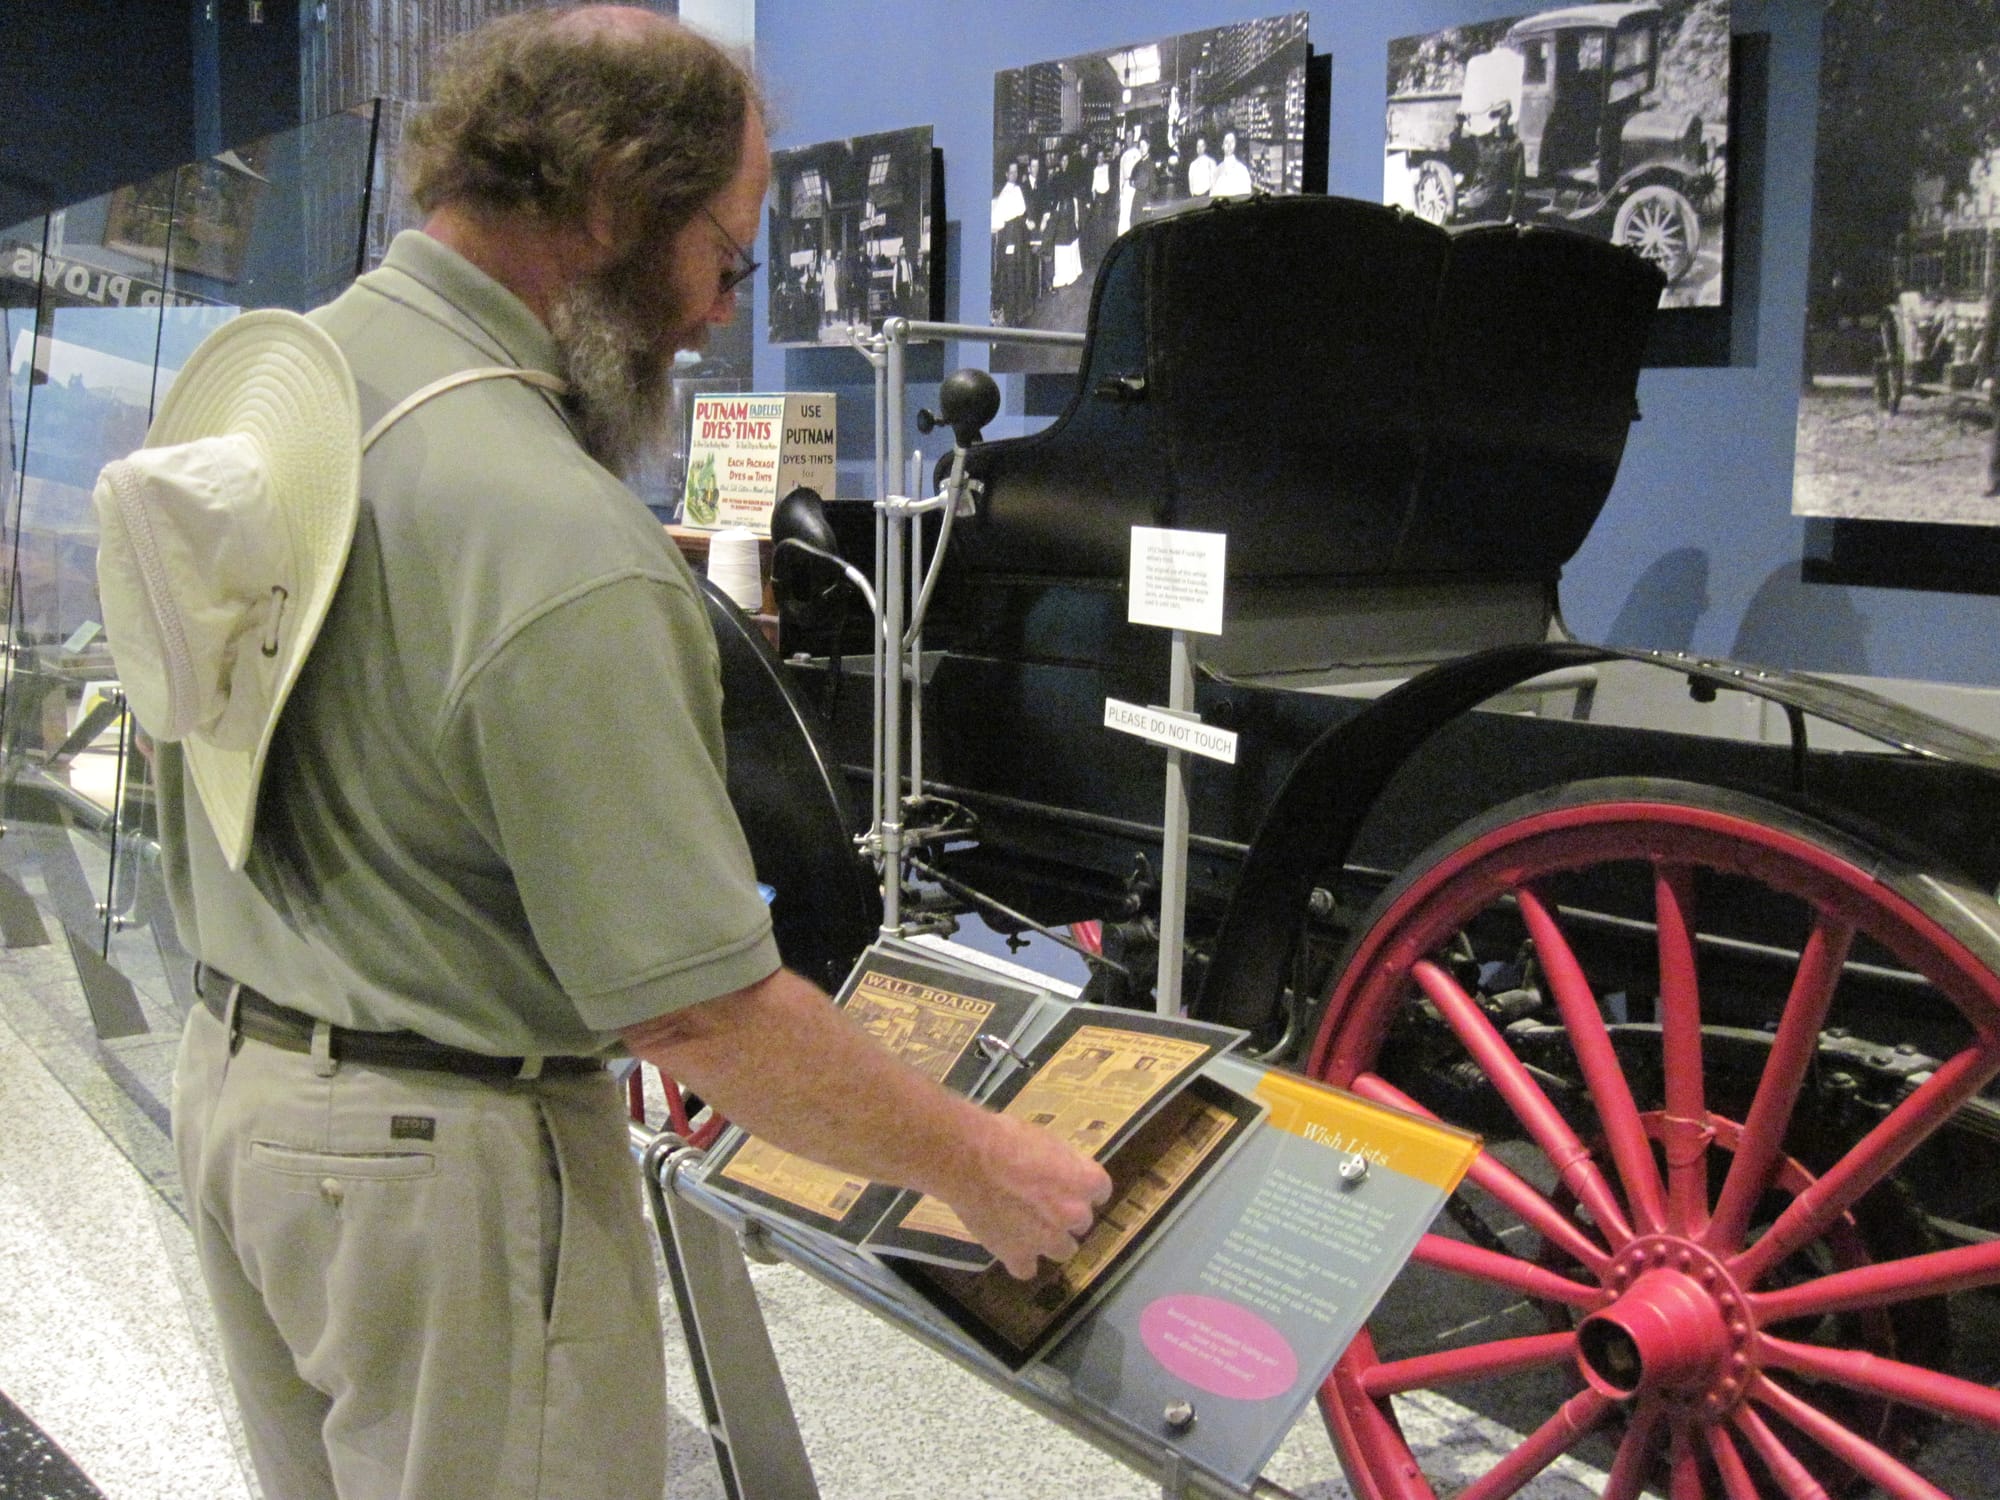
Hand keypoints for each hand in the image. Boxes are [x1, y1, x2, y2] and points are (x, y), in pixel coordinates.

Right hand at [943, 1111, 1112, 1278]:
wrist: (967, 1159)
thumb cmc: (1006, 1138)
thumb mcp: (1047, 1139)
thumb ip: (1065, 1164)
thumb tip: (1066, 1172)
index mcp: (1086, 1181)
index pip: (1100, 1191)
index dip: (1082, 1187)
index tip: (1067, 1182)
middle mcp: (1073, 1215)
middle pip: (1081, 1222)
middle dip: (1065, 1214)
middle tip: (1042, 1202)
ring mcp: (1047, 1239)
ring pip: (1064, 1251)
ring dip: (1051, 1240)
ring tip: (1029, 1227)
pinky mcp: (1017, 1255)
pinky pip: (1026, 1269)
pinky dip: (1019, 1260)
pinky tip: (1010, 1247)